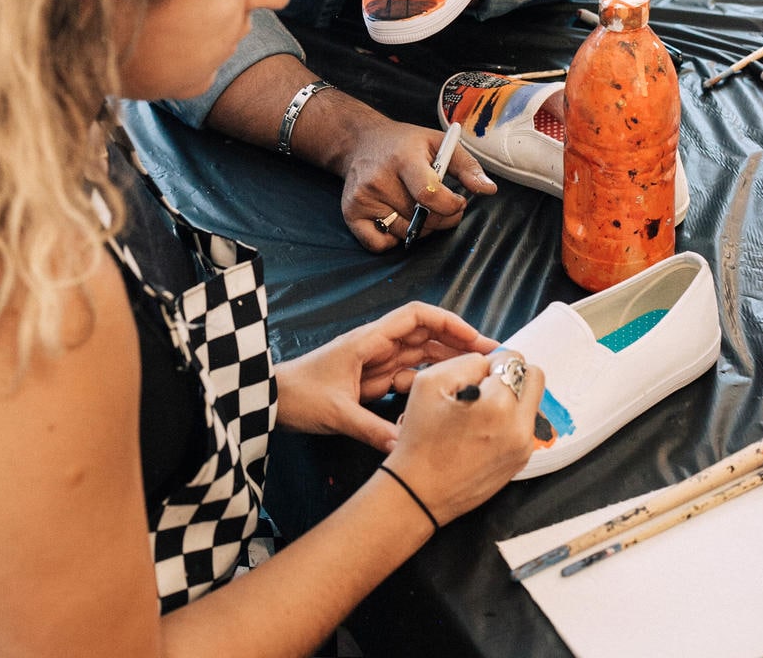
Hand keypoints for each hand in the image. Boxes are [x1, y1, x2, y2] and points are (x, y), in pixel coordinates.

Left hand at [274, 302, 497, 451]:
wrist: (271, 400)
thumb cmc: (298, 395)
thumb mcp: (335, 413)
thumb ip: (371, 429)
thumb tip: (406, 446)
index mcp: (369, 340)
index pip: (416, 317)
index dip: (449, 323)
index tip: (475, 338)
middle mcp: (377, 346)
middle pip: (425, 335)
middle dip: (458, 342)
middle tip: (491, 359)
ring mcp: (375, 362)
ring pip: (420, 354)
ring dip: (448, 360)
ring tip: (478, 375)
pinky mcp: (372, 379)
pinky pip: (408, 375)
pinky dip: (428, 381)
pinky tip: (445, 394)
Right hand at [337, 114, 496, 250]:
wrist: (360, 141)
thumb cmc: (405, 144)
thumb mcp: (438, 143)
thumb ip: (467, 166)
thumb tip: (489, 190)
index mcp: (403, 159)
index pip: (429, 195)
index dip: (451, 206)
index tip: (458, 202)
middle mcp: (378, 179)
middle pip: (421, 218)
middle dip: (441, 218)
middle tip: (443, 206)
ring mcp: (362, 198)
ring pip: (405, 233)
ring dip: (420, 228)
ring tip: (418, 207)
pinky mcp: (351, 213)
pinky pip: (379, 244)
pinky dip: (393, 239)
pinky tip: (397, 219)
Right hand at [383, 348, 544, 526]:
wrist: (419, 492)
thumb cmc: (421, 439)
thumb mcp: (431, 381)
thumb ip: (468, 361)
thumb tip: (490, 362)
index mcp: (498, 405)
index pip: (514, 358)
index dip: (492, 361)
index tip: (475, 375)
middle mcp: (519, 427)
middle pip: (535, 377)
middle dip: (511, 374)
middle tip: (485, 385)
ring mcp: (523, 447)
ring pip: (531, 401)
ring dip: (511, 397)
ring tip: (479, 410)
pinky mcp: (521, 461)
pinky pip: (524, 424)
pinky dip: (509, 419)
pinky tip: (481, 429)